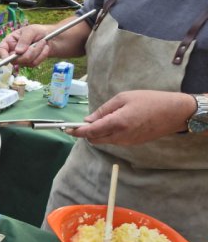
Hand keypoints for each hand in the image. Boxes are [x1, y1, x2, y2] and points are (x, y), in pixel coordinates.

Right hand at [0, 24, 51, 66]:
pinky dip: (42, 56)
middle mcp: (13, 52)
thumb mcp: (31, 31)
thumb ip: (24, 40)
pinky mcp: (29, 63)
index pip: (0, 50)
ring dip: (37, 52)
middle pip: (14, 60)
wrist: (52, 38)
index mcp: (10, 42)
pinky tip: (45, 49)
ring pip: (26, 62)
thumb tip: (18, 52)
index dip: (2, 55)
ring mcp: (21, 59)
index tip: (7, 59)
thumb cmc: (38, 31)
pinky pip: (33, 64)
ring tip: (43, 43)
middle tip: (40, 42)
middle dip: (28, 53)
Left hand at [67, 91, 196, 144]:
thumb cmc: (149, 100)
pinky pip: (114, 141)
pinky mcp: (132, 144)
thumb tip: (88, 120)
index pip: (90, 132)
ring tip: (102, 118)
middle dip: (85, 133)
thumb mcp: (123, 98)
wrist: (174, 113)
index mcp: (117, 123)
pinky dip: (108, 134)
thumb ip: (103, 110)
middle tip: (80, 123)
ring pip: (104, 141)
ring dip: (97, 133)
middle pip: (94, 139)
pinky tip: (113, 123)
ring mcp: (127, 142)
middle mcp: (120, 136)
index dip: (76, 131)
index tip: (66, 129)